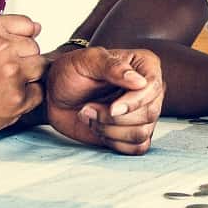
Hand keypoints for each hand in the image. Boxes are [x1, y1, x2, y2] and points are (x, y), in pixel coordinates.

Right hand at [0, 14, 45, 144]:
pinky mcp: (18, 98)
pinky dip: (27, 97)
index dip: (19, 40)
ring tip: (5, 84)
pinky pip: (39, 92)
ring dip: (27, 76)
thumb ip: (3, 28)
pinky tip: (6, 97)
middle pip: (35, 47)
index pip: (28, 26)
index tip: (7, 51)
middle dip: (23, 59)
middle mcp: (1, 47)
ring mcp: (12, 73)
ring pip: (40, 67)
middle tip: (0, 72)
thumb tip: (38, 28)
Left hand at [45, 47, 163, 154]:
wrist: (55, 94)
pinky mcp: (133, 132)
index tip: (112, 108)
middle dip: (114, 118)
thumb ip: (113, 67)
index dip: (134, 102)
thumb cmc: (71, 71)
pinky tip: (98, 128)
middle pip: (150, 113)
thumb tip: (140, 82)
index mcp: (144, 65)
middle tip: (88, 108)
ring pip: (142, 133)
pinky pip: (137, 147)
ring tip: (90, 116)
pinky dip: (114, 143)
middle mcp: (148, 89)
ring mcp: (143, 112)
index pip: (153, 87)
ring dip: (110, 130)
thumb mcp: (87, 60)